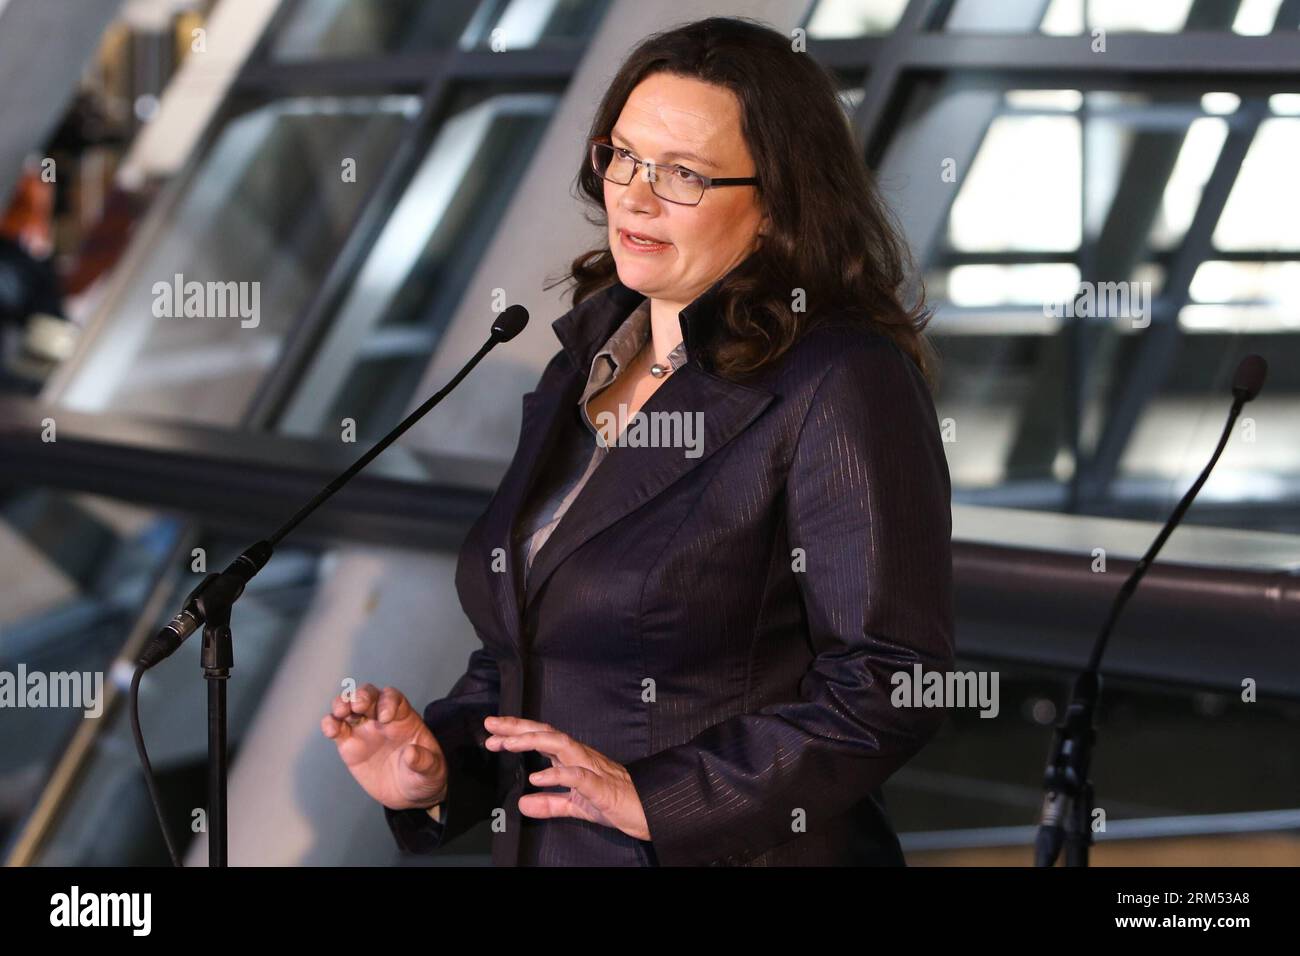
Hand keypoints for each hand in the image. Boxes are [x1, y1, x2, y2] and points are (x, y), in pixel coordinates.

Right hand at [321, 683, 446, 811]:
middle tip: (358, 705)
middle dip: (362, 695)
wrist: (409, 794)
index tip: (384, 718)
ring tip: (340, 712)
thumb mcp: (432, 771)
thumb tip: (411, 754)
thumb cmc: (424, 775)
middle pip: (369, 695)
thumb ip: (424, 761)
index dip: (388, 702)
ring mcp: (364, 729)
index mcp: (404, 718)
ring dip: (342, 703)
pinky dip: (330, 724)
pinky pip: (337, 729)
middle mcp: (381, 718)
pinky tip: (330, 729)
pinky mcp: (349, 745)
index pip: (394, 698)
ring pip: (348, 706)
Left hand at [484, 715, 650, 841]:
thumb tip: (522, 805)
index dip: (516, 733)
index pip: (541, 738)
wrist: (648, 810)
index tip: (492, 732)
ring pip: (561, 745)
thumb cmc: (615, 802)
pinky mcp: (601, 787)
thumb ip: (550, 803)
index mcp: (573, 759)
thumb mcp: (575, 806)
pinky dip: (556, 774)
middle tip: (491, 726)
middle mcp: (580, 757)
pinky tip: (537, 777)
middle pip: (546, 734)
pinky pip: (577, 776)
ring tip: (508, 744)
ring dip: (533, 741)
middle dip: (517, 728)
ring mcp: (591, 769)